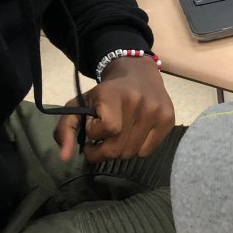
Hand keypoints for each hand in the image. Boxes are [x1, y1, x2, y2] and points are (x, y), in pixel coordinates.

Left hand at [54, 56, 174, 162]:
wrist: (139, 74)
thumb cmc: (106, 94)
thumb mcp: (80, 105)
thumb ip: (66, 129)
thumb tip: (64, 157)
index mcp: (113, 94)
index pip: (106, 130)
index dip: (95, 134)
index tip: (93, 127)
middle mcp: (139, 101)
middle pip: (118, 148)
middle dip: (103, 151)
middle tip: (101, 142)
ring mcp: (157, 111)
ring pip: (131, 153)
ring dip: (120, 150)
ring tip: (118, 136)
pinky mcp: (169, 119)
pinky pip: (147, 152)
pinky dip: (137, 148)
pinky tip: (134, 134)